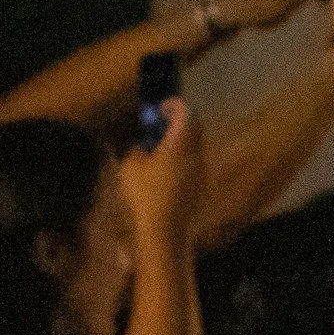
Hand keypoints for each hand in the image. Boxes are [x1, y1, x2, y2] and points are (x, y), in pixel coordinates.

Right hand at [117, 102, 204, 248]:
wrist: (165, 229)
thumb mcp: (130, 167)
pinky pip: (195, 161)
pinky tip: (167, 167)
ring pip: (196, 145)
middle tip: (160, 123)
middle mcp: (196, 154)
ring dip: (181, 139)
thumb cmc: (145, 195)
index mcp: (180, 146)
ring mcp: (202, 170)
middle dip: (179, 120)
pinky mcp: (202, 184)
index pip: (187, 114)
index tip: (161, 107)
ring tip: (160, 146)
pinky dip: (183, 155)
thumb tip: (143, 146)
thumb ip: (138, 149)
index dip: (175, 105)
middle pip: (195, 128)